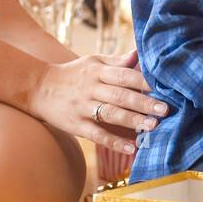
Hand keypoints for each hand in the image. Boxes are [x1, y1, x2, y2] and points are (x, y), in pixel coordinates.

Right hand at [26, 49, 168, 153]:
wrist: (38, 88)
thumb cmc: (73, 74)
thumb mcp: (92, 62)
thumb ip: (117, 61)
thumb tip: (139, 53)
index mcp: (98, 72)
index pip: (124, 75)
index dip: (144, 81)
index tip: (163, 86)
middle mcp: (91, 88)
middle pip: (120, 95)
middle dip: (143, 102)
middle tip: (164, 109)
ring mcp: (83, 107)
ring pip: (110, 114)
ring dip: (132, 121)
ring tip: (152, 126)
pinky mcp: (76, 125)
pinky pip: (97, 134)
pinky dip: (114, 142)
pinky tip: (131, 148)